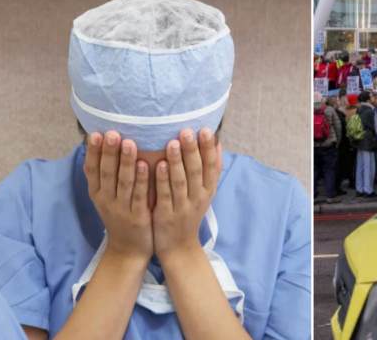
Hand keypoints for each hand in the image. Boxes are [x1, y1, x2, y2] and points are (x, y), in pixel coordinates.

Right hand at [83, 131, 153, 259]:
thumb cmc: (121, 217)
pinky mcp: (137, 217)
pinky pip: (138, 196)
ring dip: (125, 161)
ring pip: (122, 182)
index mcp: (97, 193)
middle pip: (106, 172)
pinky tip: (145, 165)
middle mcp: (106, 200)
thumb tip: (107, 145)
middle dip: (108, 151)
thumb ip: (108, 174)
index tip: (95, 133)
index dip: (92, 152)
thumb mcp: (108, 197)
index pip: (91, 169)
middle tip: (111, 132)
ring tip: (129, 142)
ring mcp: (121, 209)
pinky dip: (141, 180)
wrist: (129, 251)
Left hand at [153, 128, 221, 259]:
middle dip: (193, 150)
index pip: (212, 166)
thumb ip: (210, 170)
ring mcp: (182, 207)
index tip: (205, 130)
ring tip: (172, 142)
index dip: (208, 148)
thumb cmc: (190, 214)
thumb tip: (218, 144)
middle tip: (187, 130)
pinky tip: (158, 165)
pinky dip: (162, 180)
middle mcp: (198, 197)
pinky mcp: (166, 215)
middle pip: (196, 171)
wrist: (179, 247)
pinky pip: (165, 195)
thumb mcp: (205, 192)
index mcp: (208, 190)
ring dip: (177, 161)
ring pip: (181, 181)